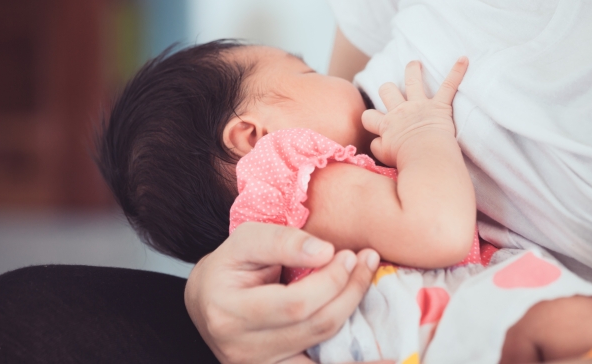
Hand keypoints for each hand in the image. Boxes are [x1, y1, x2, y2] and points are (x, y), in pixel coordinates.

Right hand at [184, 222, 380, 363]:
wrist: (207, 300)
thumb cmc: (229, 265)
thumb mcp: (246, 240)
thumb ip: (283, 241)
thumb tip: (326, 252)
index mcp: (230, 312)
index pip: (295, 304)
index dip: (331, 281)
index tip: (349, 254)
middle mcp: (242, 350)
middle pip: (315, 327)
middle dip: (349, 293)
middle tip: (366, 262)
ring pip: (323, 354)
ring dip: (356, 323)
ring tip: (373, 293)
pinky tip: (384, 360)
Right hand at [361, 57, 467, 166]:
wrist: (426, 157)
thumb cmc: (406, 161)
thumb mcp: (384, 156)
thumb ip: (378, 147)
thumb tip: (377, 141)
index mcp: (386, 125)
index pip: (369, 116)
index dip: (370, 119)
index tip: (374, 123)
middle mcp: (400, 111)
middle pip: (387, 91)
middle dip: (387, 89)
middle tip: (390, 90)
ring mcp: (420, 106)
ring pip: (412, 80)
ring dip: (413, 70)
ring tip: (414, 64)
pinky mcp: (440, 106)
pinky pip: (449, 86)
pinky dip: (457, 72)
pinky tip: (463, 60)